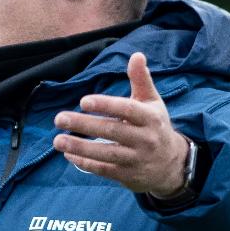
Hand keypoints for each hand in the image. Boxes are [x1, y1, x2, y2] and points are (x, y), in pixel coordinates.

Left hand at [53, 52, 188, 195]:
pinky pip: (104, 169)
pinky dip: (85, 163)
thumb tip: (136, 55)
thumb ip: (141, 80)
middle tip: (59, 119)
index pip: (127, 110)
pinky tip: (68, 154)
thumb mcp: (152, 102)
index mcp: (150, 117)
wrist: (172, 164)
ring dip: (79, 147)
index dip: (105, 105)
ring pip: (105, 153)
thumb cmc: (156, 126)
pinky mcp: (128, 175)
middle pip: (112, 131)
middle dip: (83, 125)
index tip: (83, 101)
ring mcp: (136, 159)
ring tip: (57, 140)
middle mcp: (145, 139)